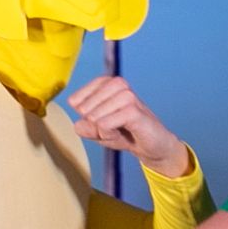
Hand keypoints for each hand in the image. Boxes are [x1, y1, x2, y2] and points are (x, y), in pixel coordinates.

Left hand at [65, 74, 191, 177]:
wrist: (152, 146)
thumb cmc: (126, 134)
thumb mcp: (98, 132)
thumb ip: (85, 128)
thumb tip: (79, 124)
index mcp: (105, 83)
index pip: (75, 100)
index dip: (85, 118)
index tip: (103, 121)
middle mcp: (116, 83)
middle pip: (83, 109)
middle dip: (94, 126)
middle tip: (114, 127)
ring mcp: (126, 95)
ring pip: (93, 117)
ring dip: (103, 131)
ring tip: (119, 130)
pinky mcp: (133, 109)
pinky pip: (104, 125)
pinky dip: (108, 135)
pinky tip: (121, 133)